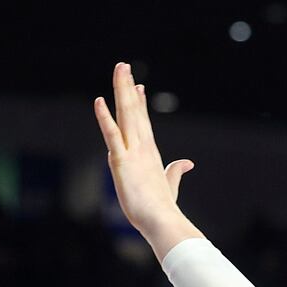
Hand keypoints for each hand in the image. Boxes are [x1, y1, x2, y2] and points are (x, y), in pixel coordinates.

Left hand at [95, 61, 199, 253]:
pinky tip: (99, 101)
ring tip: (119, 69)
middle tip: (123, 65)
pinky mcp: (121, 162)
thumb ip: (175, 171)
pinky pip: (112, 135)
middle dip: (128, 87)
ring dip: (121, 91)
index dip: (139, 103)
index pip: (143, 122)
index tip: (137, 85)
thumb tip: (187, 162)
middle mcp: (142, 148)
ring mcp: (132, 152)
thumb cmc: (163, 208)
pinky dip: (105, 118)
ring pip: (125, 115)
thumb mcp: (169, 185)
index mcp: (150, 153)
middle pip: (133, 111)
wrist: (162, 221)